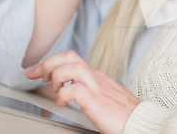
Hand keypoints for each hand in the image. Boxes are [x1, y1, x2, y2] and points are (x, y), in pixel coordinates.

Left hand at [26, 51, 140, 133]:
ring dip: (56, 76)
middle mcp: (96, 77)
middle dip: (48, 63)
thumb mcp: (104, 96)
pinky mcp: (96, 100)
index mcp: (96, 76)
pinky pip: (74, 89)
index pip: (70, 59)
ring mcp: (97, 87)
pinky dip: (63, 95)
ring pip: (71, 67)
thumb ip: (90, 90)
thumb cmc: (123, 113)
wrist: (139, 120)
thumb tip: (72, 91)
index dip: (50, 62)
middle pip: (69, 56)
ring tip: (54, 90)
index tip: (36, 72)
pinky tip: (63, 103)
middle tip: (38, 76)